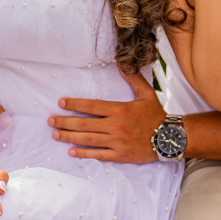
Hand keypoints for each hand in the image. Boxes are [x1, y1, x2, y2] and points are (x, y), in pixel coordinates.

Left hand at [48, 67, 165, 162]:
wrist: (169, 138)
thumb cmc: (156, 115)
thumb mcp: (146, 93)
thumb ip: (133, 78)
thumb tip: (122, 64)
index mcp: (119, 109)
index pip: (91, 106)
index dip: (74, 104)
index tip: (61, 103)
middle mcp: (115, 126)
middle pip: (84, 124)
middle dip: (64, 122)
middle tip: (51, 121)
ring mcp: (116, 142)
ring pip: (87, 139)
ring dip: (69, 137)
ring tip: (56, 134)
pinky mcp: (119, 155)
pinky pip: (98, 155)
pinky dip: (83, 153)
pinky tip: (71, 151)